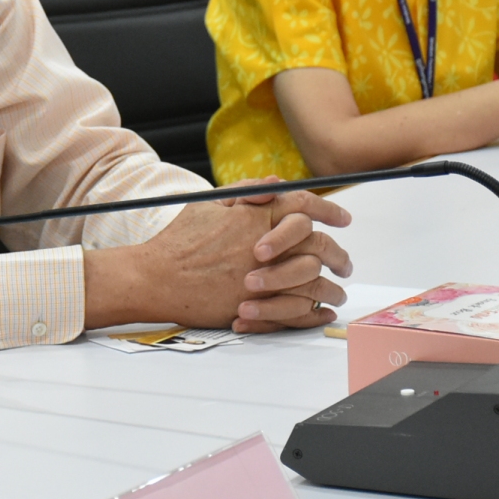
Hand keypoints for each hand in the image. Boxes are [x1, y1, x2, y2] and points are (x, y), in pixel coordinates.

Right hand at [87, 181, 351, 332]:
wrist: (154, 277)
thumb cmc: (177, 241)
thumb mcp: (206, 204)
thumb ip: (244, 193)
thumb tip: (276, 185)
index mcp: (255, 218)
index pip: (304, 206)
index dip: (328, 209)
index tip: (342, 218)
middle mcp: (265, 247)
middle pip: (318, 245)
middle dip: (338, 253)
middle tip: (344, 262)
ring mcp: (263, 278)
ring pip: (315, 281)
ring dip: (332, 287)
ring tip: (339, 291)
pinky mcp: (256, 306)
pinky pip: (299, 311)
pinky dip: (315, 313)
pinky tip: (322, 312)